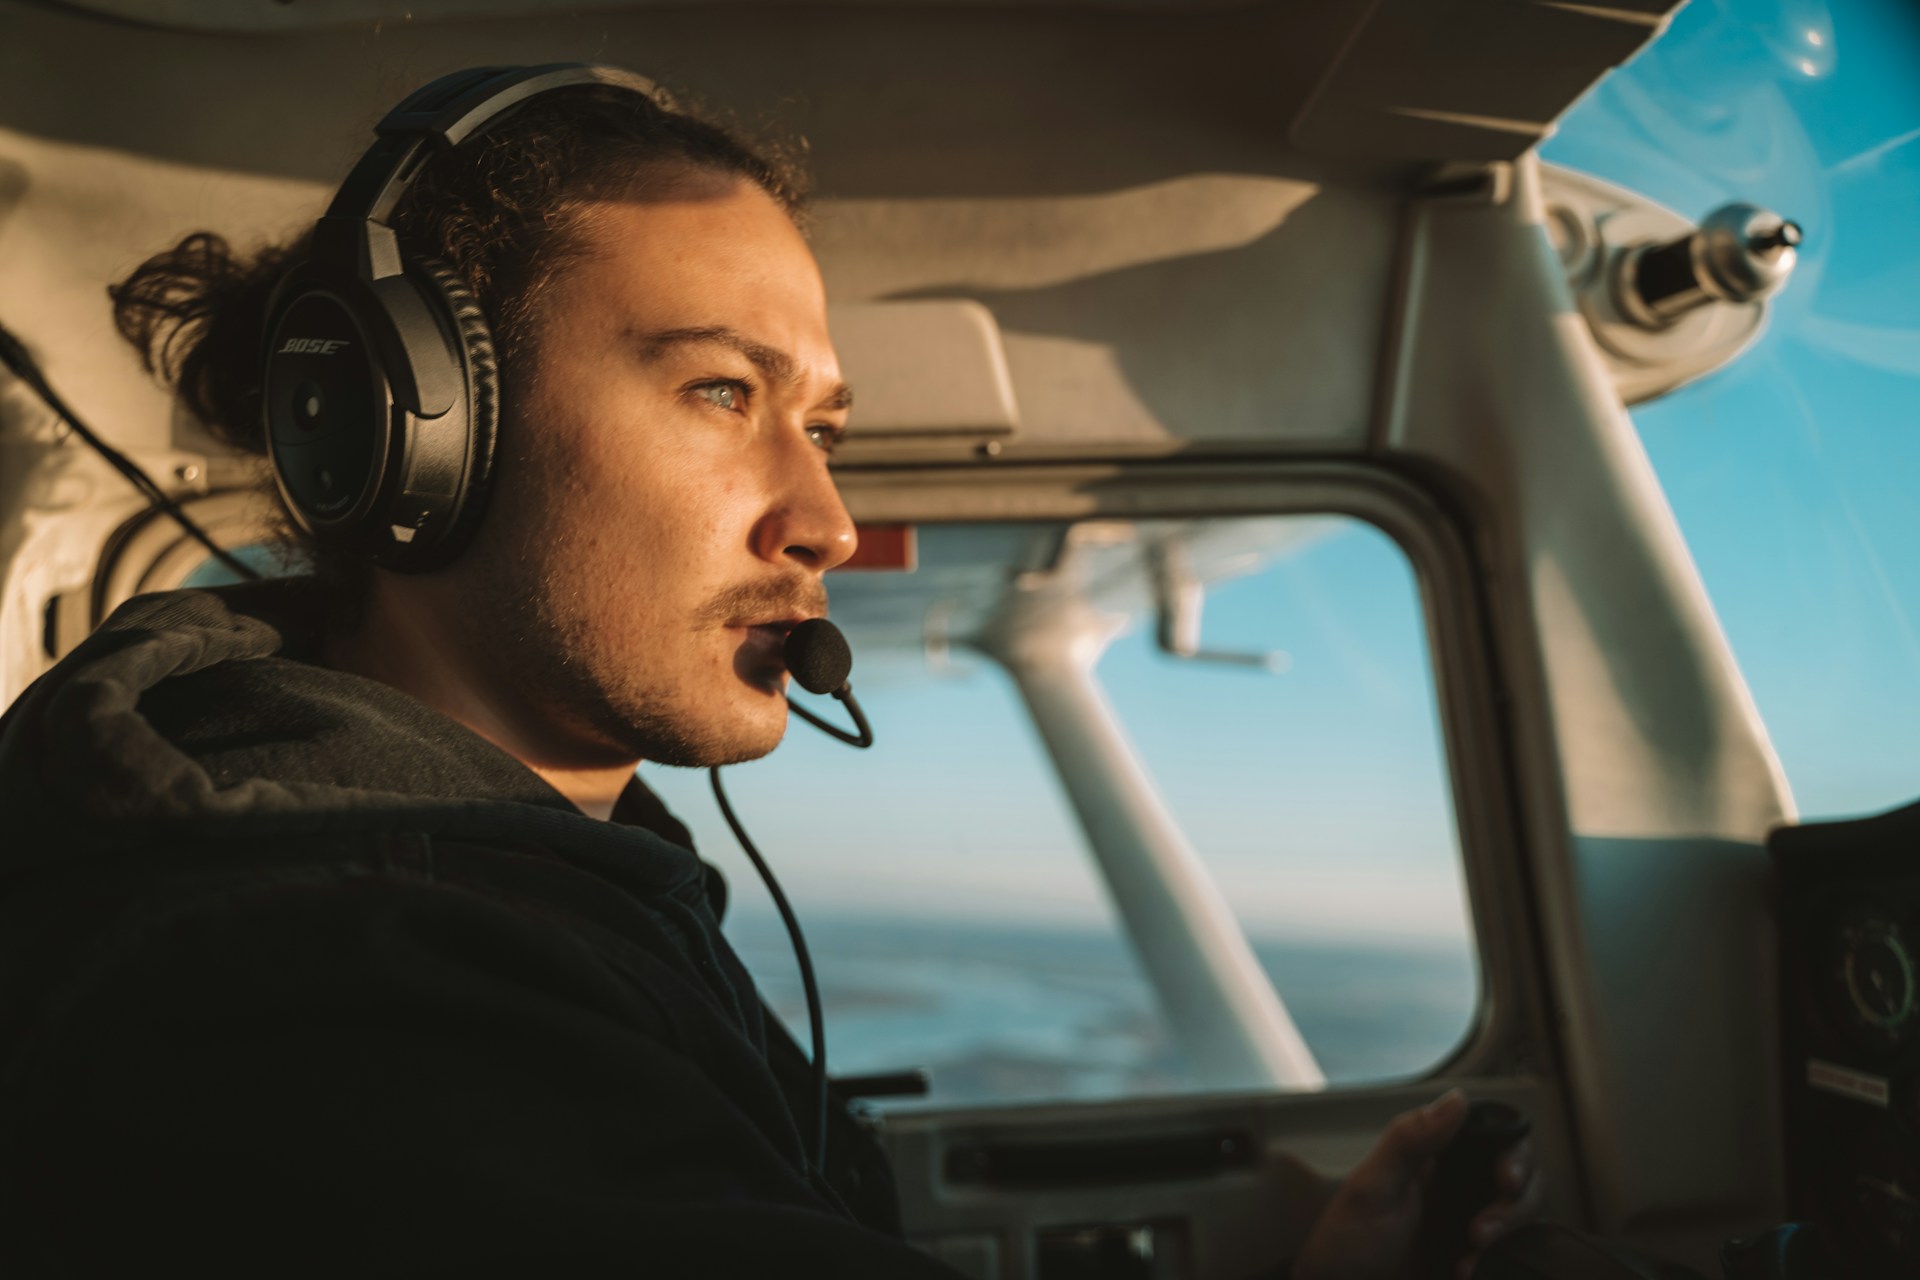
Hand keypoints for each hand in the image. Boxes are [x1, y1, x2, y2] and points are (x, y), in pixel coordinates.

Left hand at [1291, 1090, 1543, 1279]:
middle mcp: (1460, 1182)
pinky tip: (1469, 1270)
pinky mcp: (1476, 1256)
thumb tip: (1459, 1098)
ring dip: (1510, 1231)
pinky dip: (1504, 1259)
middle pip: (1522, 1176)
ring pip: (1523, 1214)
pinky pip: (1512, 1251)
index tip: (1508, 1179)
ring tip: (1472, 1253)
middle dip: (1517, 1203)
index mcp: (1436, 1154)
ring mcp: (1471, 1219)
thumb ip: (1411, 1140)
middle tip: (1480, 1231)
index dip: (1516, 1152)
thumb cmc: (1346, 1239)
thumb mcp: (1372, 1187)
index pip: (1496, 1135)